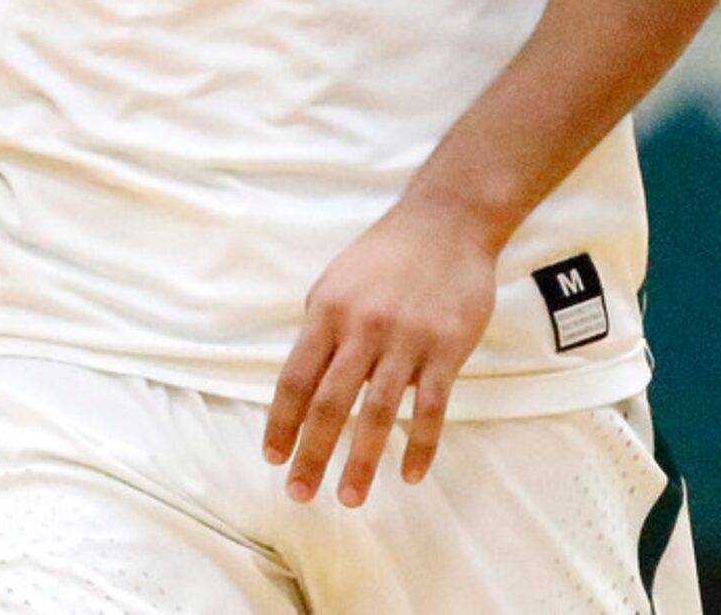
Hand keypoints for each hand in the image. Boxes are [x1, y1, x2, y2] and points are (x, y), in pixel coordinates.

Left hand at [262, 194, 497, 507]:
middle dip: (312, 454)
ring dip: (362, 462)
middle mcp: (362, 327)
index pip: (296, 378)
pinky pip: (431, 408)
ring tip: (350, 498)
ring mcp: (406, 339)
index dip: (282, 422)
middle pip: (330, 403)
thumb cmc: (387, 255)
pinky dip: (420, 445)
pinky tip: (411, 475)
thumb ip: (321, 329)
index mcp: (328, 310)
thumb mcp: (338, 281)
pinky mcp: (446, 349)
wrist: (446, 223)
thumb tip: (304, 381)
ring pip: (378, 413)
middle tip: (300, 494)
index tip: (273, 458)